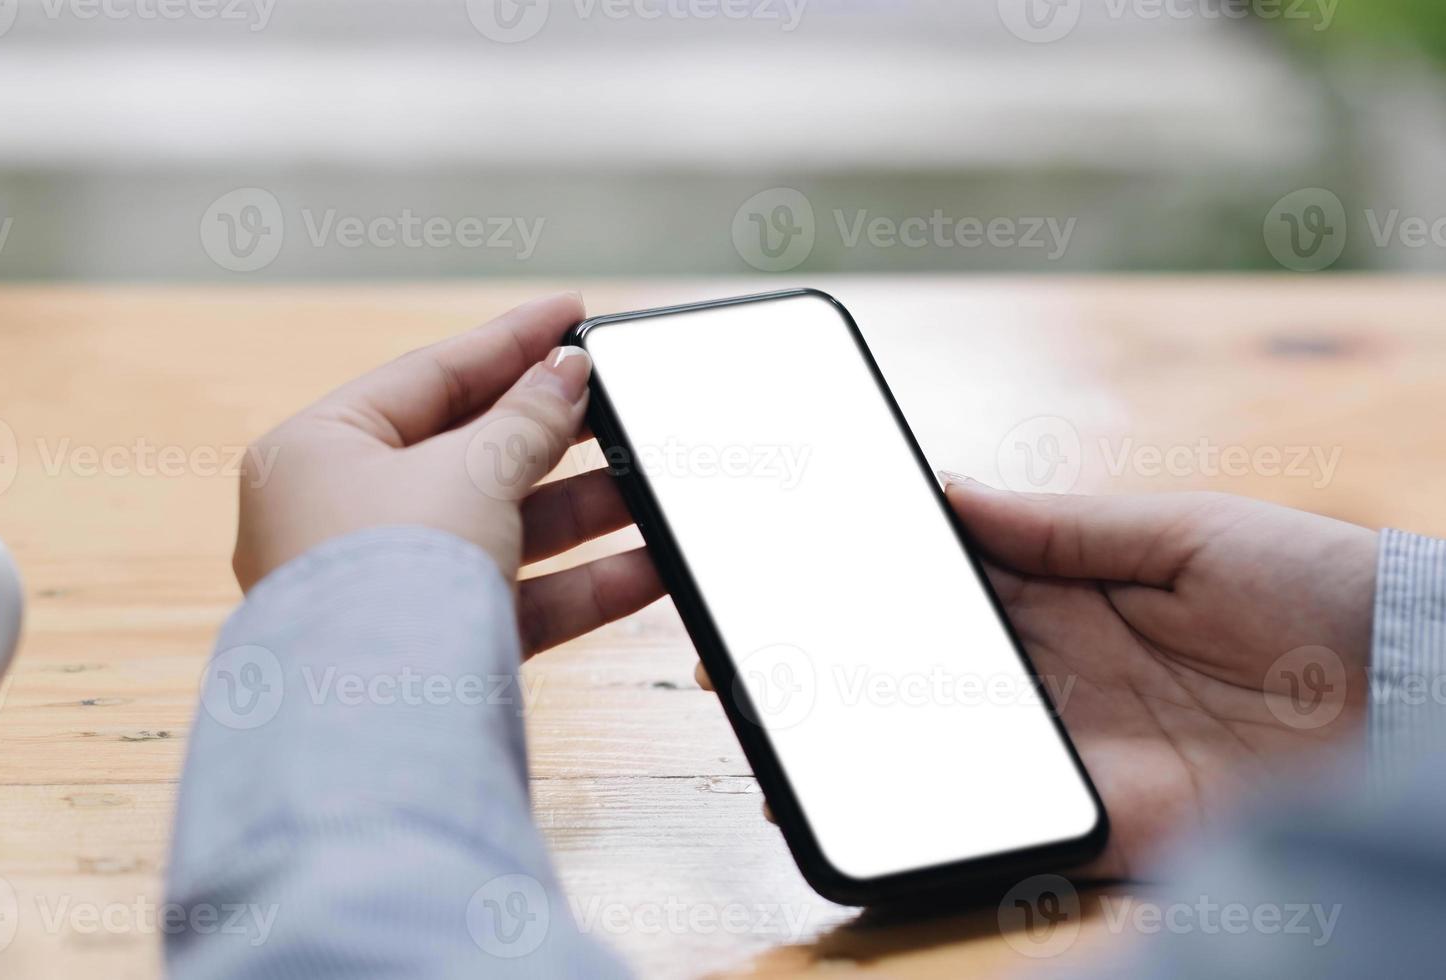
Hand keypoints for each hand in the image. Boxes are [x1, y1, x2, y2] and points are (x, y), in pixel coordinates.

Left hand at [234, 291, 665, 655]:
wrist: (371, 728)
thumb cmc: (388, 578)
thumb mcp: (471, 472)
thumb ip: (528, 420)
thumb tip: (567, 375)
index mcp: (315, 452)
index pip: (427, 377)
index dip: (509, 342)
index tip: (574, 314)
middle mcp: (337, 518)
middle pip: (467, 454)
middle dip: (555, 435)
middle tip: (624, 400)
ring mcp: (384, 591)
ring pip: (498, 531)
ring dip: (582, 511)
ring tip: (656, 485)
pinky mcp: (431, 653)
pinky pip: (513, 600)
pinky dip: (578, 585)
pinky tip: (650, 566)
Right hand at [698, 481, 1376, 879]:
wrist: (1423, 691)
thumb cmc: (1321, 587)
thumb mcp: (1185, 530)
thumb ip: (1060, 523)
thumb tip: (948, 489)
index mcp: (1075, 593)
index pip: (949, 585)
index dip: (869, 581)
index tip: (789, 569)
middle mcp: (1061, 673)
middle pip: (924, 668)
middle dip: (832, 659)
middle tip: (736, 648)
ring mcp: (1075, 745)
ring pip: (938, 744)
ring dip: (851, 739)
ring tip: (765, 719)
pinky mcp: (1103, 814)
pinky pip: (999, 818)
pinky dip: (922, 811)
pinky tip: (847, 789)